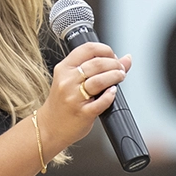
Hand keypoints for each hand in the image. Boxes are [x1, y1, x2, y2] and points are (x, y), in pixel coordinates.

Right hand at [38, 42, 131, 157]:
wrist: (49, 127)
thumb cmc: (62, 103)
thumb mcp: (72, 80)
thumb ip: (97, 67)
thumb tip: (126, 59)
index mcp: (64, 68)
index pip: (87, 49)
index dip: (105, 50)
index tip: (112, 56)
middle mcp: (67, 81)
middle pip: (97, 63)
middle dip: (115, 64)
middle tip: (120, 69)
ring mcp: (74, 97)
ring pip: (100, 80)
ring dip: (115, 77)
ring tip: (119, 78)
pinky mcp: (82, 113)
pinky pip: (102, 101)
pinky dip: (111, 95)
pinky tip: (112, 93)